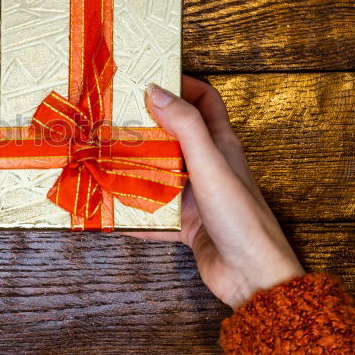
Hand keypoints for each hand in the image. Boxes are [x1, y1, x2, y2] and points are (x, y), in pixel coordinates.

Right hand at [128, 76, 303, 308]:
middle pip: (175, 136)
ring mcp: (197, 196)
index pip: (205, 101)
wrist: (252, 275)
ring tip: (102, 158)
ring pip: (160, 173)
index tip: (149, 79)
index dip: (182, 85)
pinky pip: (154, 212)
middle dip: (146, 126)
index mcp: (221, 145)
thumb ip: (185, 127)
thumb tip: (155, 90)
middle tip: (112, 118)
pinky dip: (134, 211)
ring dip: (134, 168)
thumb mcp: (210, 164)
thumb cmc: (240, 217)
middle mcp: (208, 166)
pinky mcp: (186, 224)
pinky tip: (110, 209)